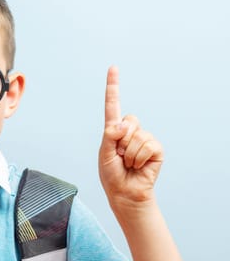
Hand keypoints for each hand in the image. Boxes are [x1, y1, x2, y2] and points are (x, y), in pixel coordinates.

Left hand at [98, 66, 163, 206]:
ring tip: (128, 163)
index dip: (113, 86)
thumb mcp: (104, 153)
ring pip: (137, 135)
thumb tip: (124, 124)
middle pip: (128, 120)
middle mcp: (130, 130)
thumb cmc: (111, 174)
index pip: (113, 105)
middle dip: (121, 140)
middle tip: (120, 155)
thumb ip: (110, 135)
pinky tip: (138, 166)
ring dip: (129, 153)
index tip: (113, 67)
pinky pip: (148, 145)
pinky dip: (139, 158)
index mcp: (113, 129)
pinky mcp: (156, 149)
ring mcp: (144, 138)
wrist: (124, 193)